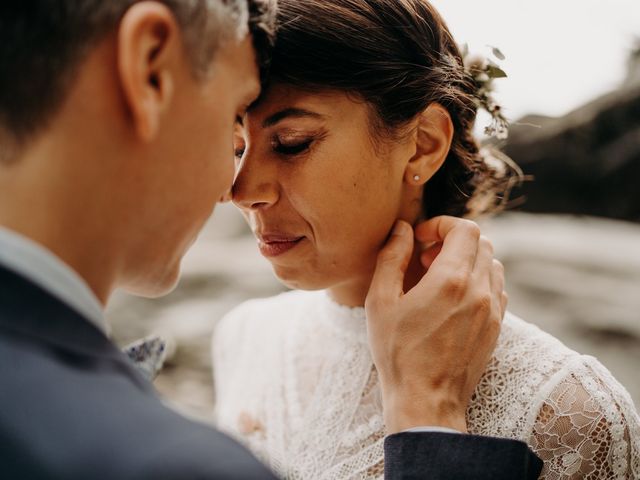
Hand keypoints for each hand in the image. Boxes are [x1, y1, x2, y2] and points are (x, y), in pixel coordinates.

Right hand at [365, 217, 506, 433]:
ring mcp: (492, 310)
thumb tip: (402, 229)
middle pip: (481, 241)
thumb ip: (391, 258)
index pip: (464, 228)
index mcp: (451, 279)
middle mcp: (479, 290)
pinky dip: (478, 280)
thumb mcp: (381, 302)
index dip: (441, 224)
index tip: (420, 239)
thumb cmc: (398, 353)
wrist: (426, 401)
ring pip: (492, 263)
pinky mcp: (496, 327)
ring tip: (440, 277)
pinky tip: (454, 297)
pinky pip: (497, 287)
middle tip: (426, 257)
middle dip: (452, 240)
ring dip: (467, 259)